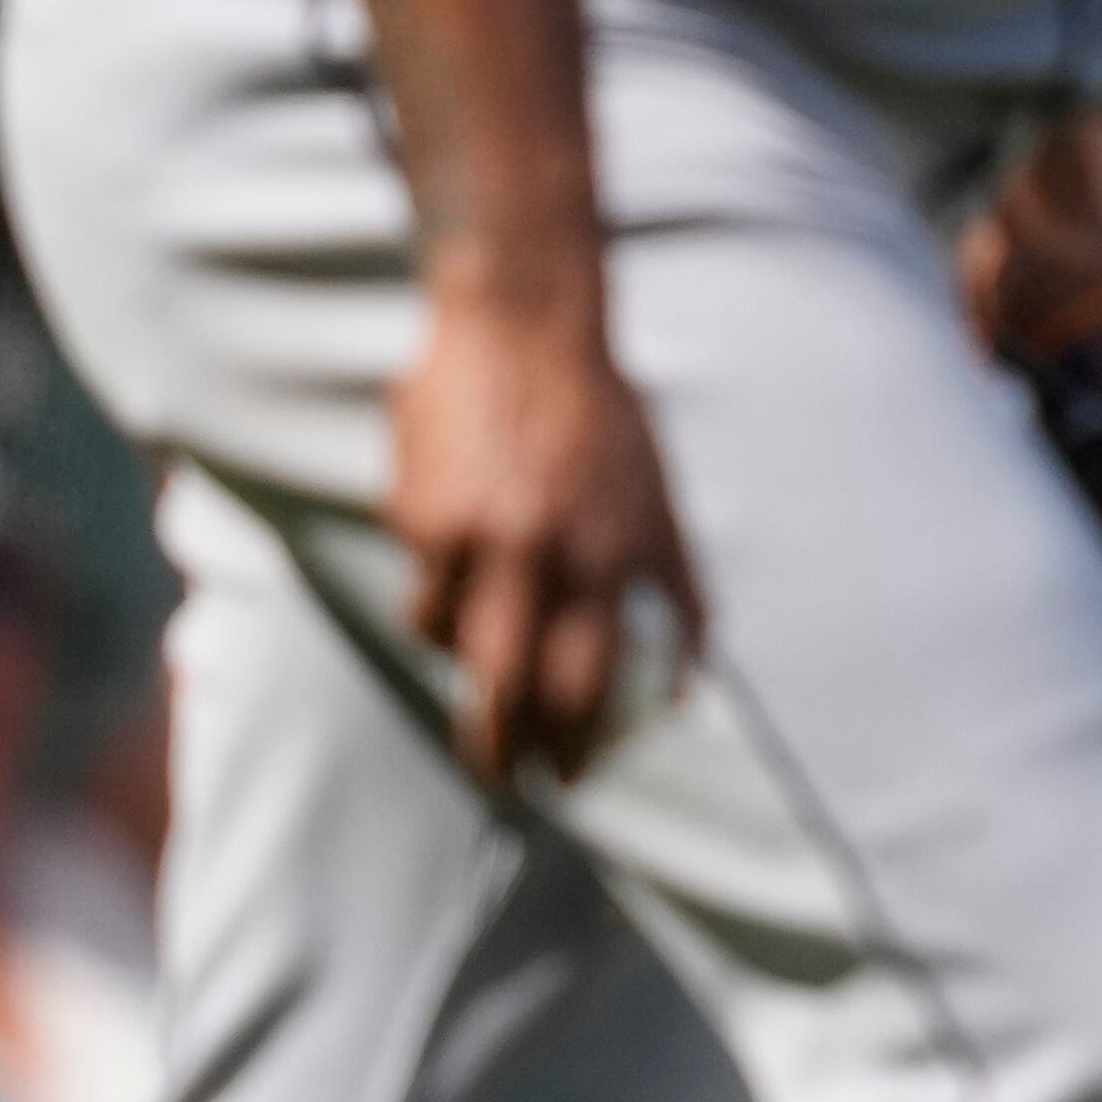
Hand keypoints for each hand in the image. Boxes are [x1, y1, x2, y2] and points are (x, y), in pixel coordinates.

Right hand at [389, 289, 702, 788]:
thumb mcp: (662, 499)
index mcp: (611, 552)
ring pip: (446, 637)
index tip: (567, 779)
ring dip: (458, 650)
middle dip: (499, 747)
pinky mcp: (418, 512)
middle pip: (507, 688)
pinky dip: (435, 578)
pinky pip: (421, 576)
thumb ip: (679, 591)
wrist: (523, 322)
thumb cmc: (603, 417)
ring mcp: (473, 534)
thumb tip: (683, 690)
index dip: (574, 746)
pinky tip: (450, 540)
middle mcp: (542, 551)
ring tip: (473, 633)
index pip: (587, 684)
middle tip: (503, 776)